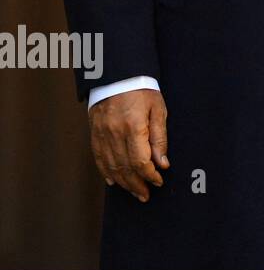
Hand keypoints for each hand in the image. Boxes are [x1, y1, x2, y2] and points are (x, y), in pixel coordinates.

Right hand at [88, 88, 168, 202]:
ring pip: (111, 166)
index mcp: (133, 128)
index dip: (150, 175)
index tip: (159, 181)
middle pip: (125, 168)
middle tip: (146, 195)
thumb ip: (160, 138)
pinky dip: (107, 172)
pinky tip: (114, 181)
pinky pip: (99, 158)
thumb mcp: (158, 110)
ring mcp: (102, 135)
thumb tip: (163, 163)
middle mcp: (114, 134)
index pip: (141, 161)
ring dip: (123, 183)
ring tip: (134, 192)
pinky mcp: (94, 134)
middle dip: (137, 185)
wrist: (117, 75)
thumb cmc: (142, 90)